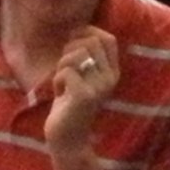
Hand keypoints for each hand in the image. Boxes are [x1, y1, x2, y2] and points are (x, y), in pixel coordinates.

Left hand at [35, 26, 123, 152]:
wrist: (68, 139)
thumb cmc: (69, 104)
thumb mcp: (82, 76)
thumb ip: (85, 56)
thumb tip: (78, 29)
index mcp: (112, 72)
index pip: (107, 38)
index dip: (87, 33)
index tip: (72, 44)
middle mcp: (111, 78)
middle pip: (90, 42)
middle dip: (69, 50)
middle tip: (64, 69)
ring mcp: (100, 87)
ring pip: (76, 55)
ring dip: (61, 66)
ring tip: (62, 83)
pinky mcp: (85, 96)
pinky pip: (66, 72)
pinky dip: (57, 80)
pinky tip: (60, 94)